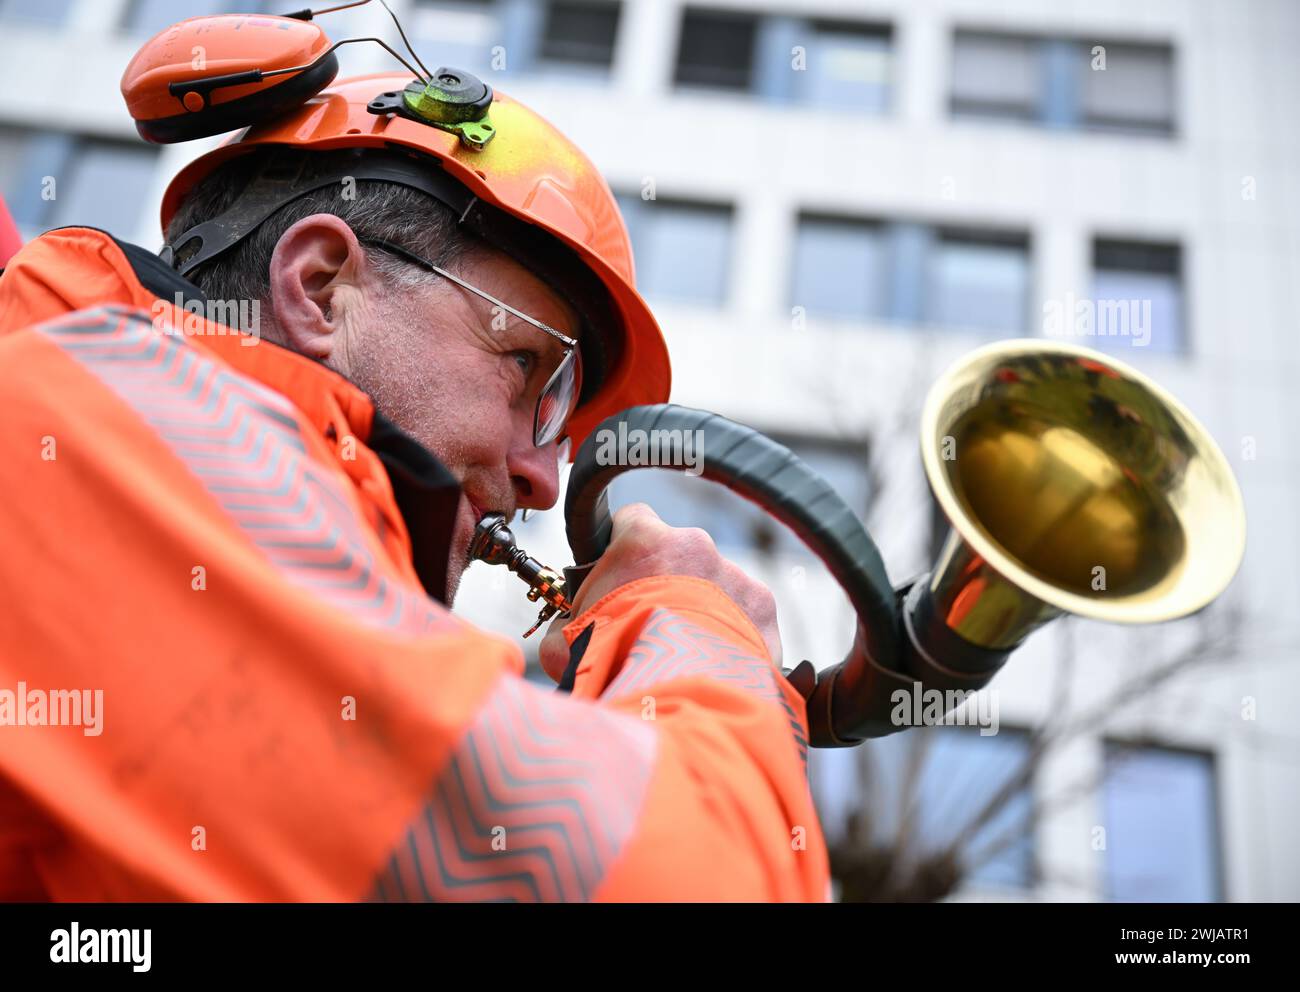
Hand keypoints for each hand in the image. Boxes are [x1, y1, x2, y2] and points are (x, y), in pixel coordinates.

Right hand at [538, 503, 781, 679]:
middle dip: (668, 584)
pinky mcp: (764, 611)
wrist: (678, 700)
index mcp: (645, 541)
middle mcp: (697, 547)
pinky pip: (747, 617)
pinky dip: (734, 637)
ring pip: (716, 585)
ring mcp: (736, 577)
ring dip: (703, 610)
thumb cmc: (616, 666)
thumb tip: (563, 636)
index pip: (632, 520)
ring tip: (685, 655)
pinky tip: (714, 667)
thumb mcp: (566, 645)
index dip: (623, 548)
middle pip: (679, 555)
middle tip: (651, 626)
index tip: (620, 574)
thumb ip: (566, 627)